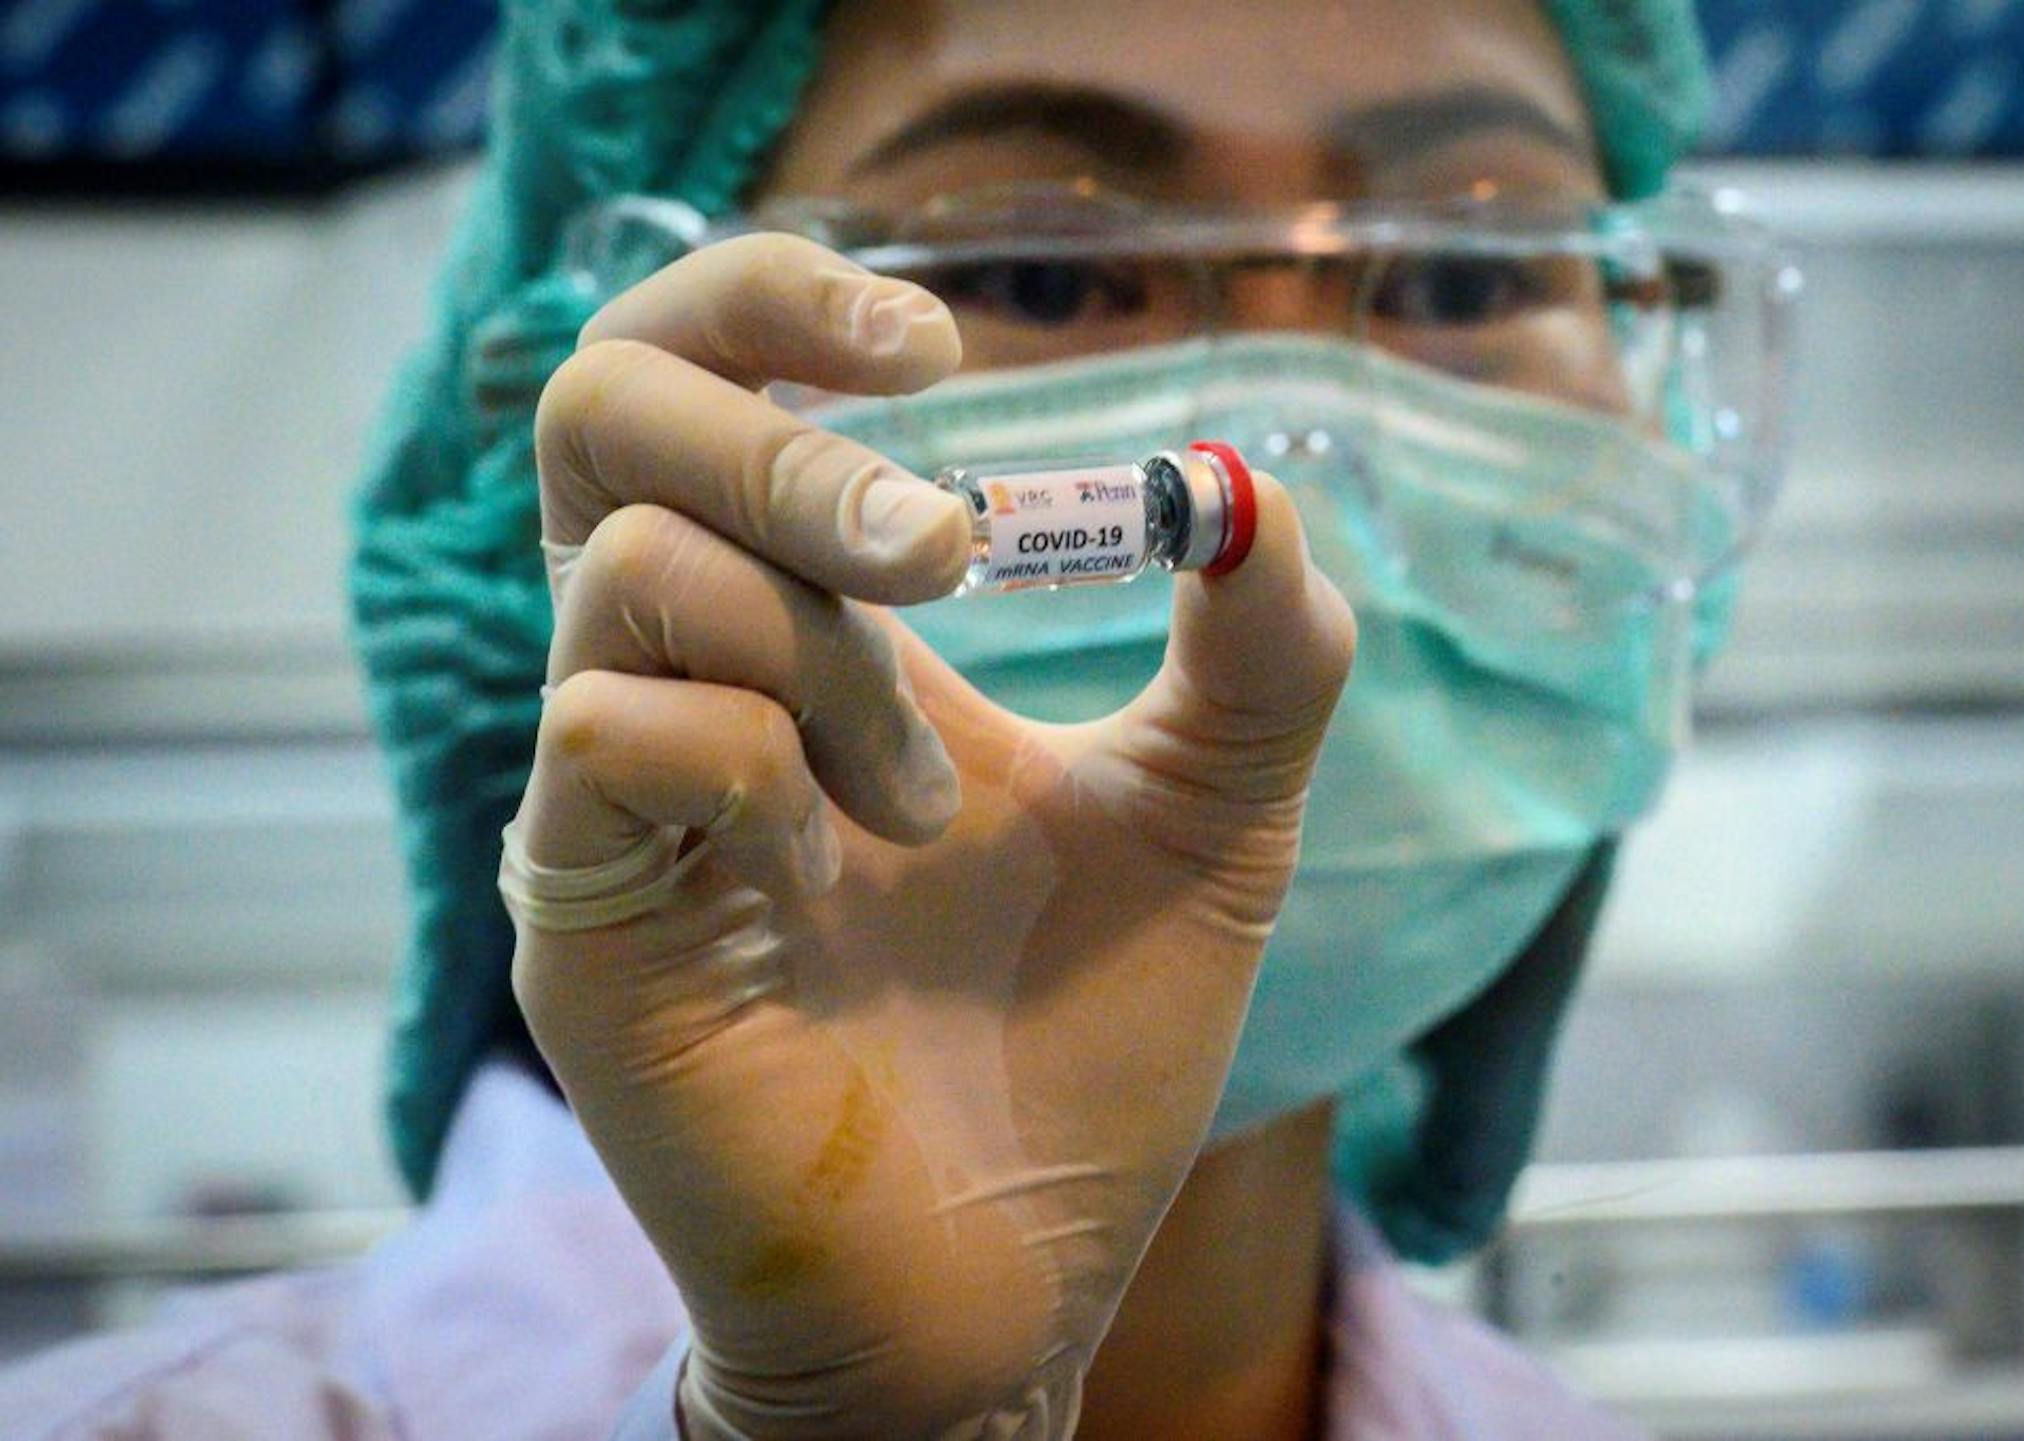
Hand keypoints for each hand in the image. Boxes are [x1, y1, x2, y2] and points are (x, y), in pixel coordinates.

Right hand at [506, 233, 1355, 1438]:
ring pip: (630, 568)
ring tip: (925, 803)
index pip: (698, 374)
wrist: (1002, 1279)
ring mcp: (615, 793)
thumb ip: (1258, 661)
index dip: (771, 299)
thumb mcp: (1207, 822)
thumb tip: (1259, 492)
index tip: (934, 341)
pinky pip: (613, 731)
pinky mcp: (581, 912)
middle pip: (606, 413)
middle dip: (790, 441)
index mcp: (807, 626)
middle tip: (944, 549)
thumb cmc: (1076, 1048)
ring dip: (827, 654)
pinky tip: (843, 866)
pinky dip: (760, 765)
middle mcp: (683, 677)